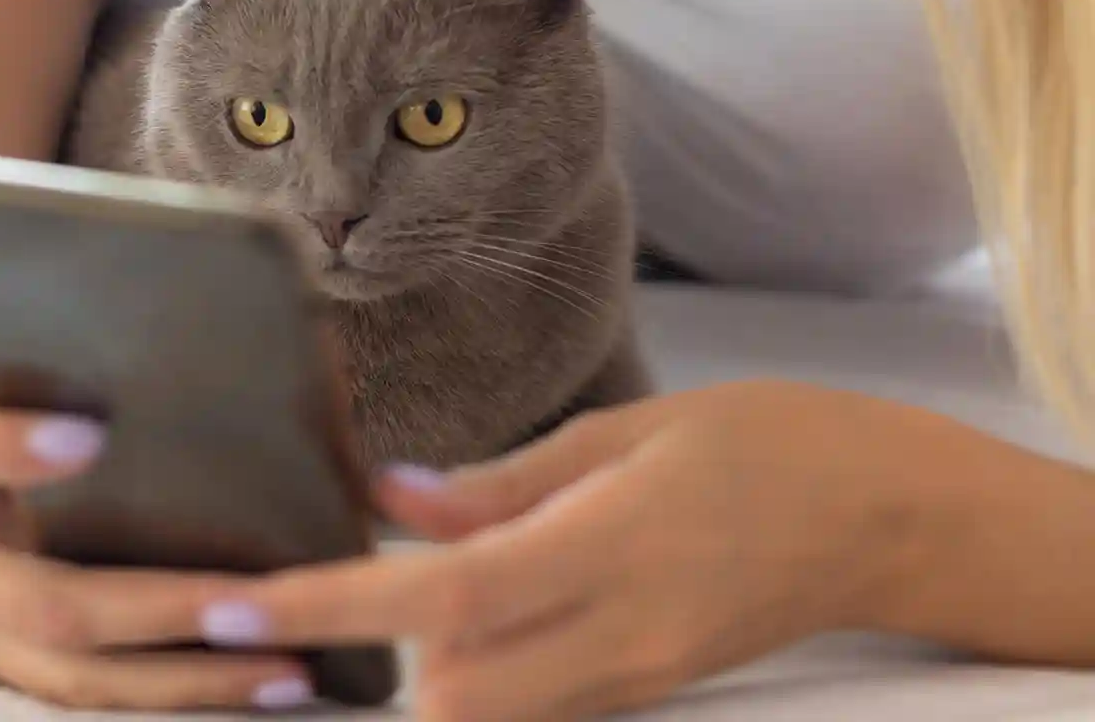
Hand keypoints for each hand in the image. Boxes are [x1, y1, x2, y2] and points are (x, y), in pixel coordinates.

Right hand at [0, 332, 313, 710]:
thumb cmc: (2, 383)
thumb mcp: (7, 353)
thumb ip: (65, 359)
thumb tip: (202, 332)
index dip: (10, 448)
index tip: (91, 433)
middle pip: (43, 604)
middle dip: (159, 610)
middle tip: (254, 602)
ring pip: (70, 675)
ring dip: (186, 680)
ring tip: (285, 669)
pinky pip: (84, 693)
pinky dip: (171, 694)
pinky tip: (251, 677)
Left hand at [196, 381, 952, 720]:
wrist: (892, 520)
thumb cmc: (769, 444)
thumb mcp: (631, 432)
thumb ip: (504, 480)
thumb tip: (393, 497)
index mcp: (606, 551)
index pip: (439, 601)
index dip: (327, 608)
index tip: (232, 609)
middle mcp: (618, 637)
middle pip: (450, 701)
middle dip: (374, 662)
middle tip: (322, 591)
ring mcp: (638, 678)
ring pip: (491, 713)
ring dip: (427, 670)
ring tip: (390, 591)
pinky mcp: (651, 690)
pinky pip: (540, 703)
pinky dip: (484, 669)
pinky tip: (472, 608)